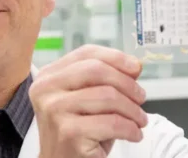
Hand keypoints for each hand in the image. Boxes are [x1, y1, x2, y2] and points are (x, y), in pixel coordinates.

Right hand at [30, 45, 148, 157]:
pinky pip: (112, 123)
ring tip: (139, 120)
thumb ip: (107, 79)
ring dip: (133, 110)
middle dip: (127, 84)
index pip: (86, 53)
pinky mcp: (68, 133)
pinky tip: (133, 134)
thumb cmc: (79, 132)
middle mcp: (46, 90)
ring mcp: (55, 111)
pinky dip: (130, 129)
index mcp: (49, 76)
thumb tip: (135, 65)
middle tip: (141, 98)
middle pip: (97, 71)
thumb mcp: (90, 100)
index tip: (136, 68)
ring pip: (108, 96)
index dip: (116, 58)